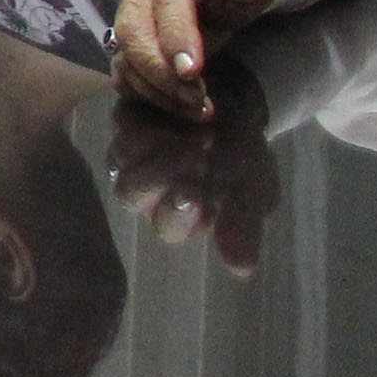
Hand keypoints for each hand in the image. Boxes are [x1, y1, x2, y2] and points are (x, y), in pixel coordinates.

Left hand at [105, 69, 276, 275]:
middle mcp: (147, 192)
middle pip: (132, 194)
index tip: (195, 193)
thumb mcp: (253, 191)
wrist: (236, 106)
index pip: (169, 226)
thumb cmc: (242, 158)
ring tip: (198, 130)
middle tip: (197, 153)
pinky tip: (180, 112)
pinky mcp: (124, 123)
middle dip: (162, 173)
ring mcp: (130, 157)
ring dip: (157, 144)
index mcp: (179, 217)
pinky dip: (152, 118)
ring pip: (122, 159)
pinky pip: (122, 124)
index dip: (179, 211)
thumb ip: (243, 225)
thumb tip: (242, 271)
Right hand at [111, 0, 284, 119]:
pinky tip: (181, 107)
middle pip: (133, 32)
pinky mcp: (130, 43)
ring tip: (197, 108)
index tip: (193, 71)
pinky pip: (126, 73)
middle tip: (195, 97)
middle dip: (160, 71)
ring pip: (126, 57)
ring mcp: (130, 16)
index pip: (167, 0)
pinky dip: (149, 95)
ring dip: (157, 89)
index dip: (176, 36)